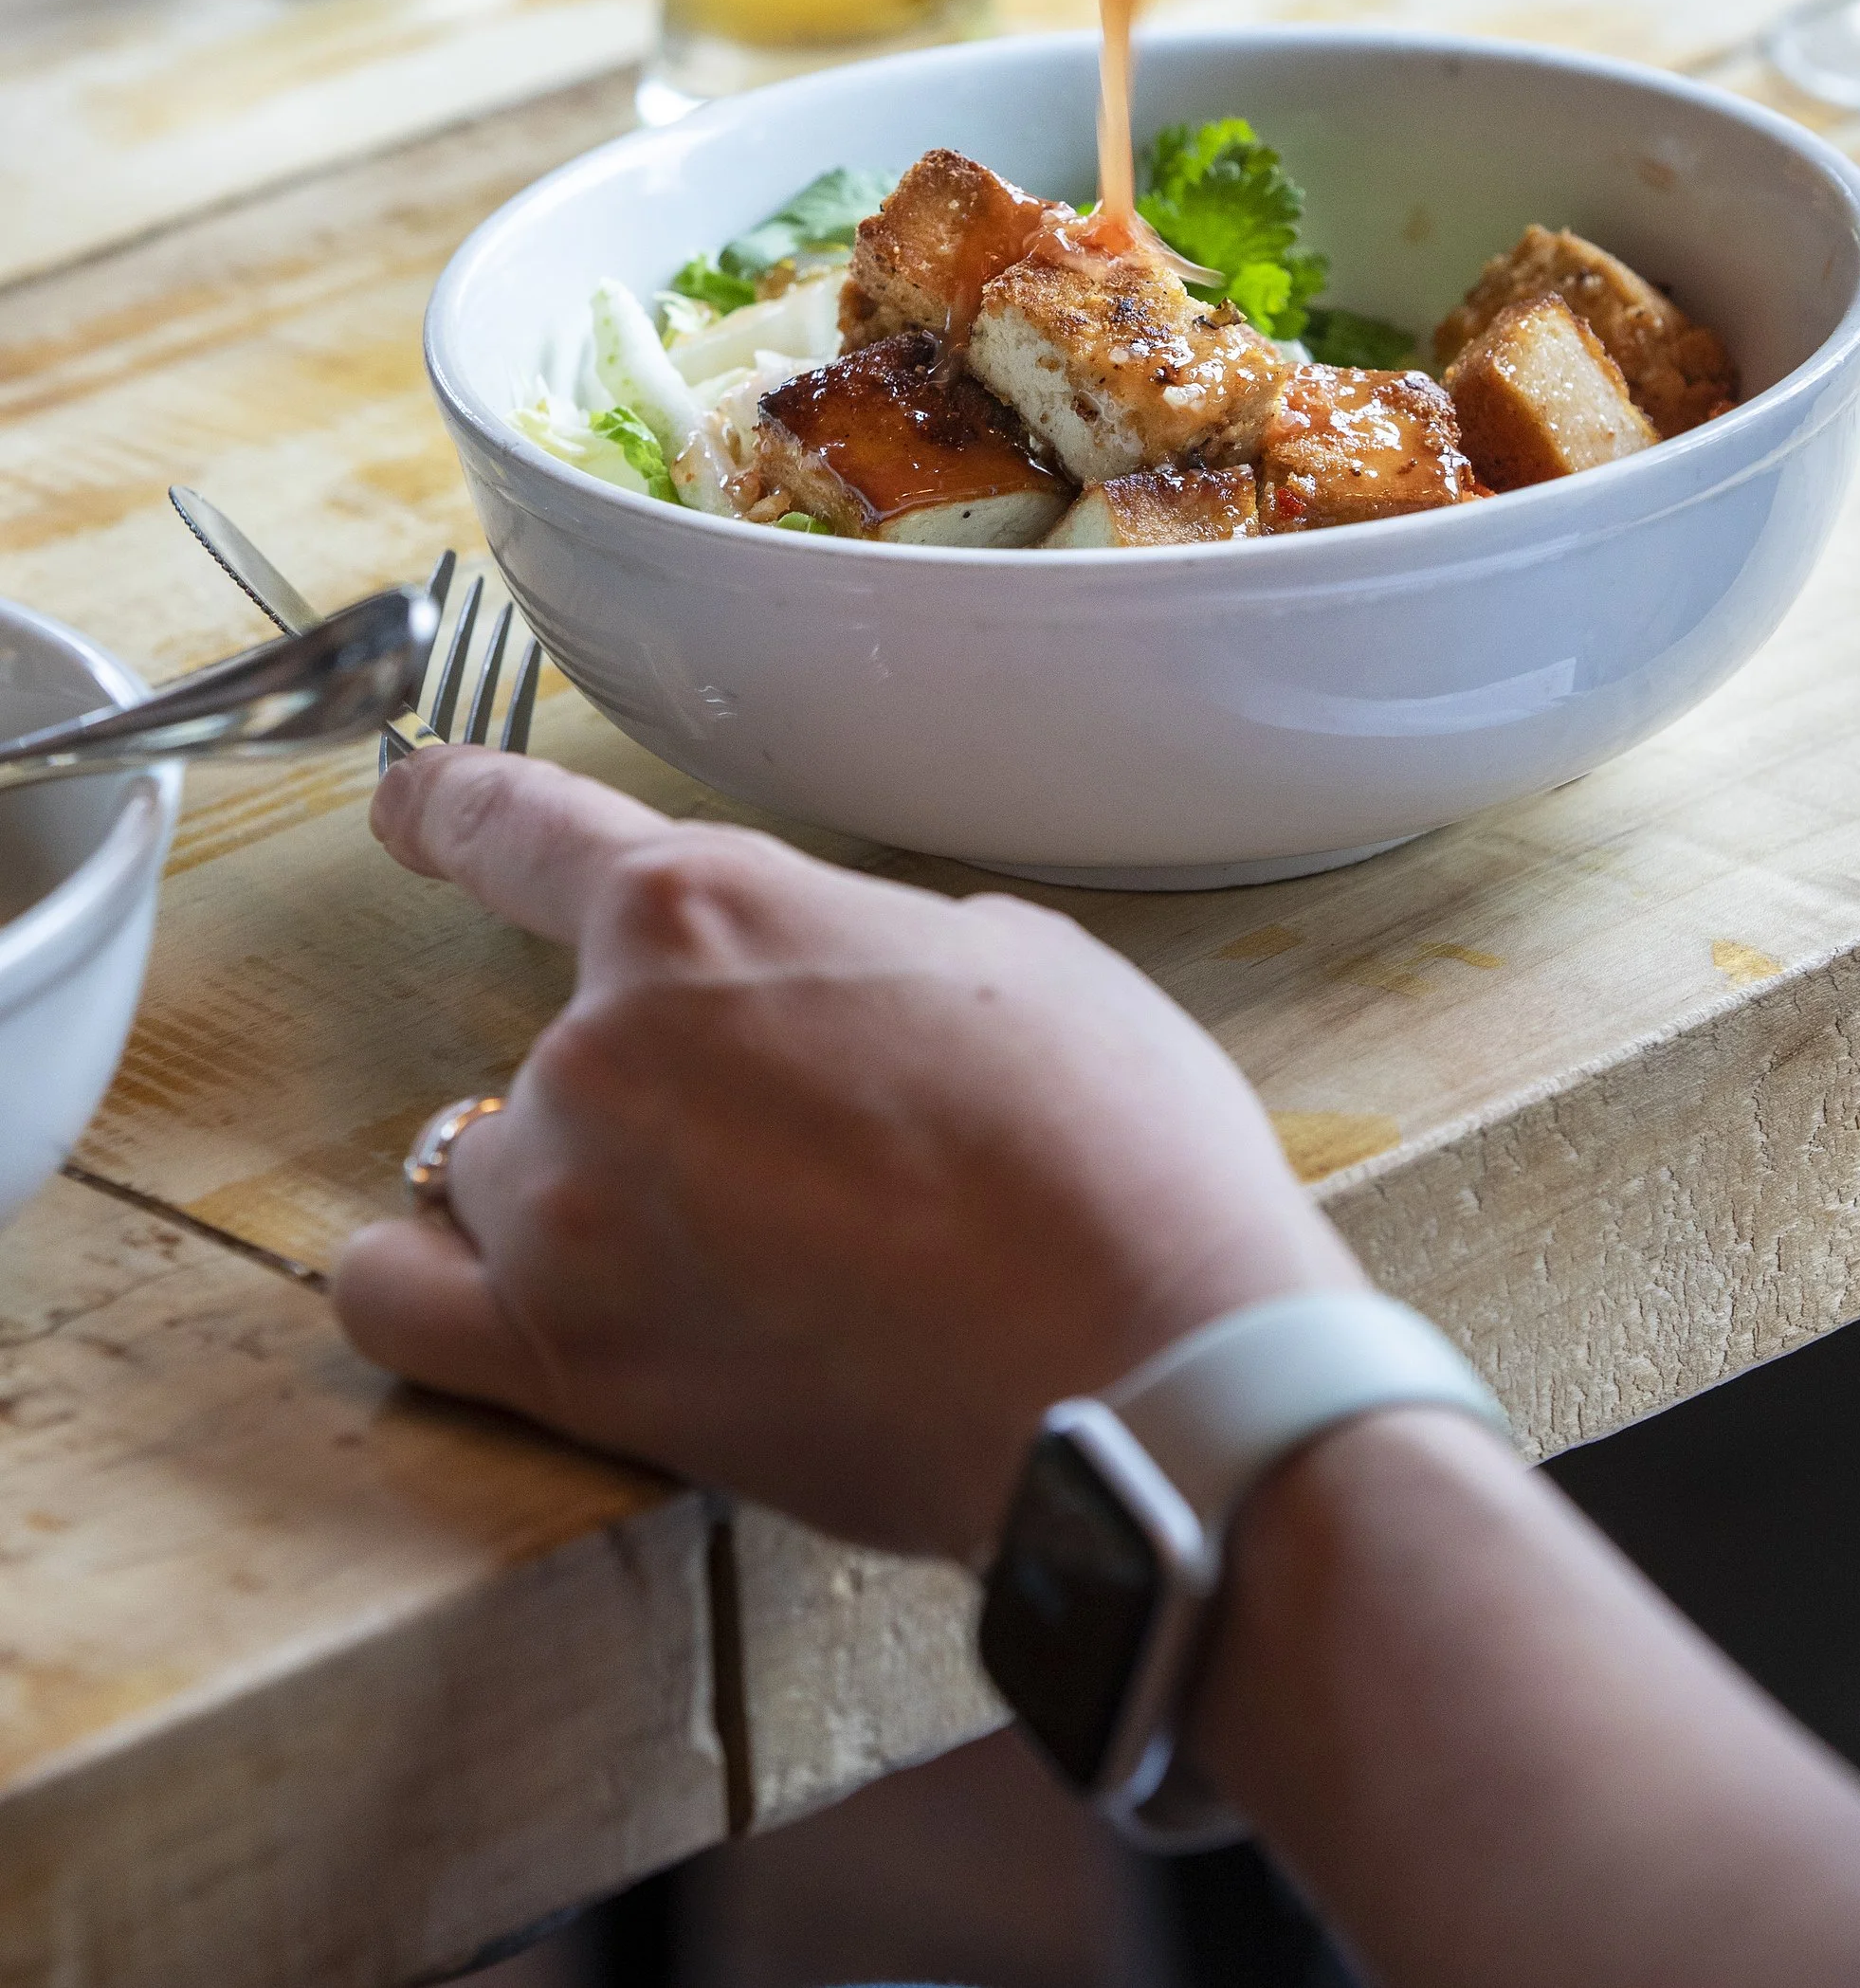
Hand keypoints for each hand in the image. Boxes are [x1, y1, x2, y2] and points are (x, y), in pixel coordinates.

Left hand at [332, 747, 1356, 1560]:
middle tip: (810, 1164)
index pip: (520, 828)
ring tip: (746, 1258)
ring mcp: (566, 1216)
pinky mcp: (567, 1369)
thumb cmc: (1112, 1153)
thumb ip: (855, 947)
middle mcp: (602, 1048)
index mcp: (704, 912)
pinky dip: (437, 1283)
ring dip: (589, 1196)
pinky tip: (522, 1290)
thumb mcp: (1008, 955)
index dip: (452, 805)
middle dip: (664, 1090)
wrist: (1146, 1372)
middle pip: (558, 1047)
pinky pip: (401, 1306)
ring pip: (496, 1175)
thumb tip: (826, 997)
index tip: (412, 800)